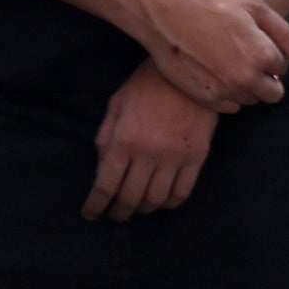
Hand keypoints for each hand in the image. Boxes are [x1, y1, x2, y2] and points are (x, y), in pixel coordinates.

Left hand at [84, 64, 218, 221]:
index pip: (106, 185)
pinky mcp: (197, 157)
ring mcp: (175, 157)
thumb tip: (100, 170)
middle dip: (119, 212)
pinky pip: (183, 191)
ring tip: (137, 207)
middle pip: (130, 197)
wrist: (189, 73)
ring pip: (156, 199)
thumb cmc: (146, 86)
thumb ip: (105, 139)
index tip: (90, 215)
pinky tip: (161, 202)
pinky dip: (169, 203)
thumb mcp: (116, 106)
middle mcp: (148, 153)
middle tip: (115, 215)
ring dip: (144, 208)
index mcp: (124, 140)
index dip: (96, 205)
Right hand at [128, 0, 288, 111]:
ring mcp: (224, 90)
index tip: (257, 47)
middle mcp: (247, 78)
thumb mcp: (252, 4)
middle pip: (273, 93)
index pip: (283, 68)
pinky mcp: (204, 98)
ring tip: (227, 66)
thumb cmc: (208, 2)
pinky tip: (214, 76)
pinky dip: (226, 96)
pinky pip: (228, 108)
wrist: (163, 12)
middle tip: (247, 62)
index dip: (273, 57)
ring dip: (246, 88)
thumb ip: (281, 31)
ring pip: (250, 100)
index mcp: (263, 54)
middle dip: (266, 80)